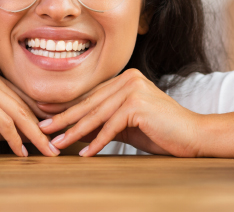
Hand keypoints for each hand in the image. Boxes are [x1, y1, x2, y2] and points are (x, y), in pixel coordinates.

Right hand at [0, 67, 58, 156]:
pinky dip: (15, 139)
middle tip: (56, 147)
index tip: (56, 135)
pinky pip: (4, 122)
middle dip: (43, 129)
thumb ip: (14, 123)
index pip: (24, 98)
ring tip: (46, 152)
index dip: (42, 117)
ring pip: (18, 113)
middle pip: (24, 105)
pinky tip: (20, 153)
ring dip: (35, 136)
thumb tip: (42, 133)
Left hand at [39, 69, 202, 156]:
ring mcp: (134, 89)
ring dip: (74, 132)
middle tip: (42, 129)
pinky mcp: (138, 104)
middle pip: (90, 103)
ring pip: (97, 115)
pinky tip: (85, 154)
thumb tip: (72, 130)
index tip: (46, 115)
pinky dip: (97, 142)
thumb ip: (103, 122)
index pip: (91, 95)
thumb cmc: (160, 131)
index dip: (67, 107)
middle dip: (64, 118)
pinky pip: (111, 126)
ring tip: (56, 144)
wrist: (192, 135)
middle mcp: (129, 78)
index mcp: (126, 78)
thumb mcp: (126, 125)